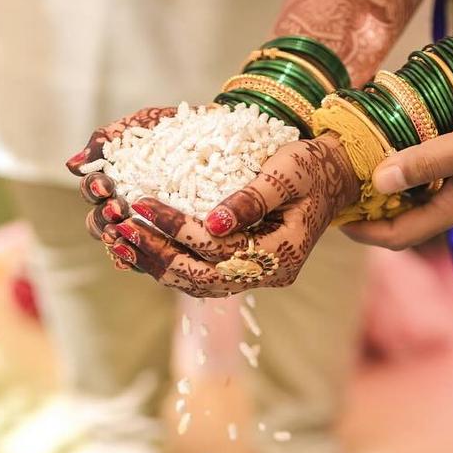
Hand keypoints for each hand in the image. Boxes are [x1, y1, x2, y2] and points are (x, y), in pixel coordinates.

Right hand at [64, 105, 179, 252]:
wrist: (215, 132)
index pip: (92, 191)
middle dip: (104, 216)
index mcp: (112, 181)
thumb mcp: (140, 126)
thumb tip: (72, 166)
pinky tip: (137, 260)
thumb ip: (106, 141)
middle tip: (118, 209)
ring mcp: (142, 225)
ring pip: (119, 241)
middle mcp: (122, 206)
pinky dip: (137, 260)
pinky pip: (146, 257)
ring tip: (126, 231)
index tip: (106, 185)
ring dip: (118, 238)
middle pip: (99, 221)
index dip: (94, 190)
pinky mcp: (165, 240)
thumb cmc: (173, 127)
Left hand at [100, 133, 358, 297]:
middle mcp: (268, 274)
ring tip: (122, 241)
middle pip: (202, 277)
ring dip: (158, 265)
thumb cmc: (311, 168)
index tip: (142, 203)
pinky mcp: (243, 269)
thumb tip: (214, 223)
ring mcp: (256, 276)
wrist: (332, 178)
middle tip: (120, 229)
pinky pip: (201, 276)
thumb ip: (252, 198)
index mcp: (281, 254)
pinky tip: (142, 248)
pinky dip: (170, 265)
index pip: (219, 250)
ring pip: (197, 284)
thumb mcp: (285, 173)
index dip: (178, 228)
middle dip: (157, 254)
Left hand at [341, 75, 452, 249]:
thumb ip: (425, 161)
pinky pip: (433, 180)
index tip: (335, 216)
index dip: (364, 231)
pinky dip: (409, 172)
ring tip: (358, 169)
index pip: (400, 235)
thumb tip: (378, 180)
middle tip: (339, 190)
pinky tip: (395, 150)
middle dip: (370, 212)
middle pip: (406, 222)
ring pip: (418, 200)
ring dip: (388, 190)